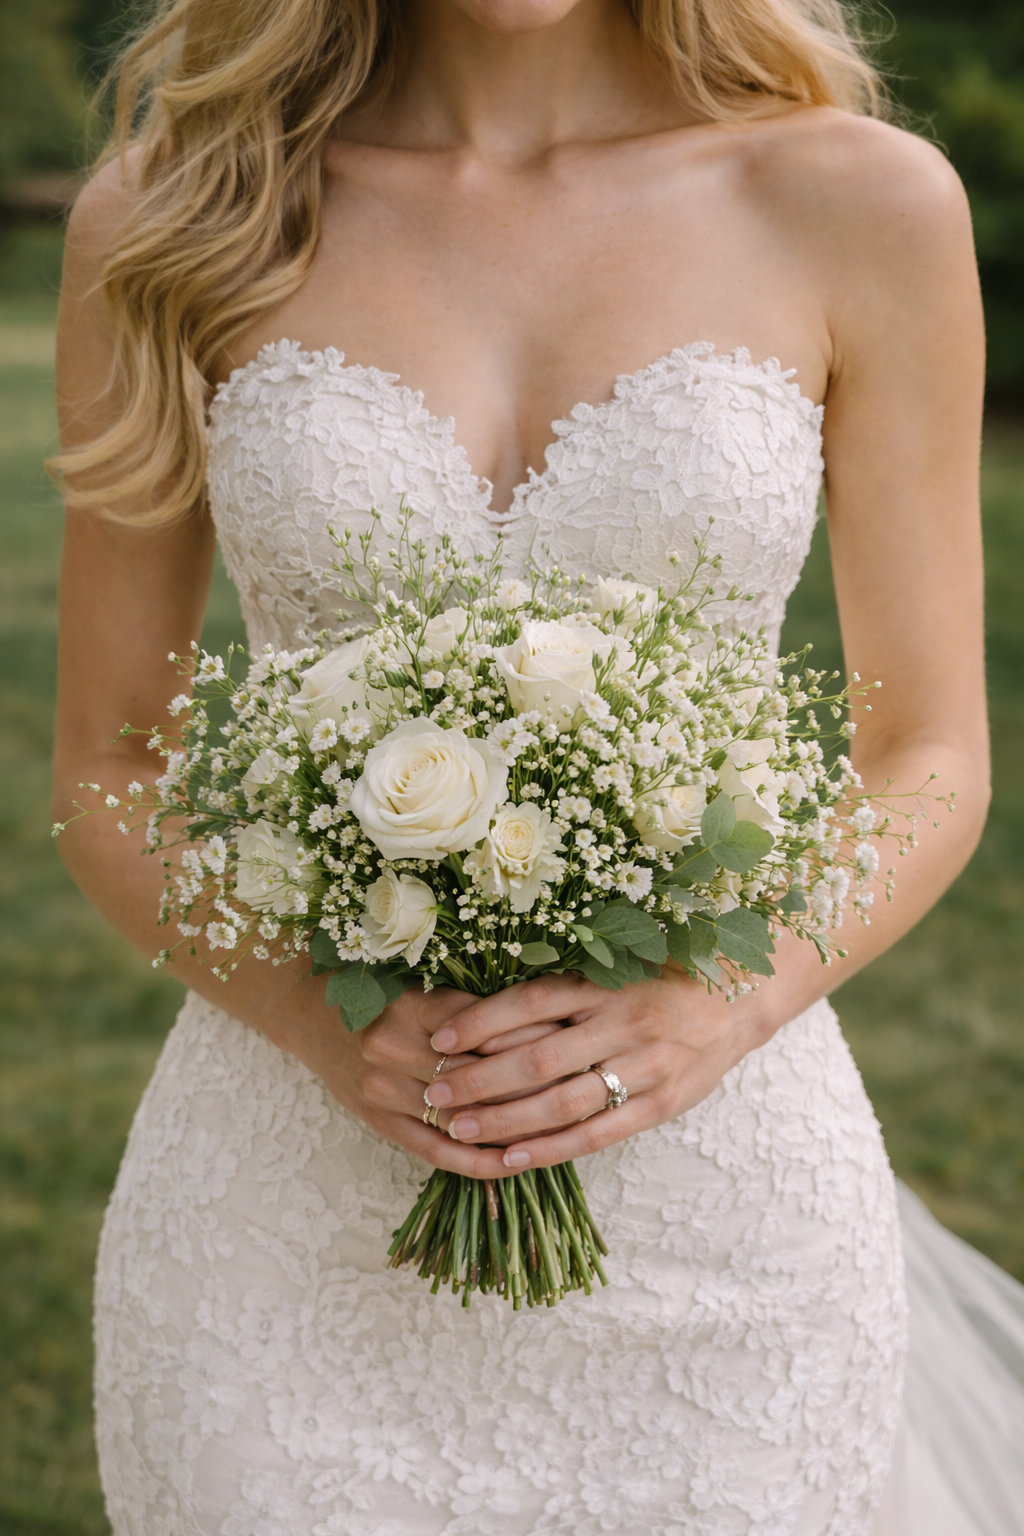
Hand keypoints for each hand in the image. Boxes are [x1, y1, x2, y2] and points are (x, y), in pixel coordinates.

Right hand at [306, 980, 565, 1175]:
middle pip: (480, 1077)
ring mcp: (384, 1092)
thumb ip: (475, 1003)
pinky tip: (515, 1164)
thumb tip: (548, 1015)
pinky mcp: (380, 1123)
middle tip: (584, 1090)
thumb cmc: (379, 990)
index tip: (578, 1044)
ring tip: (563, 1129)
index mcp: (414, 1007)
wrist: (308, 1013)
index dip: (536, 1040)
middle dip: (534, 1086)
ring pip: (462, 1117)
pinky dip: (478, 1162)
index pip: (489, 1030)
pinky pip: (436, 1151)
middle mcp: (395, 1050)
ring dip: (513, 1127)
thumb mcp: (424, 982)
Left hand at [419, 969, 770, 1172]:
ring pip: (566, 1100)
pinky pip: (600, 1132)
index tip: (440, 1038)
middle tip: (434, 1093)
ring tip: (459, 1131)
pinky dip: (553, 1148)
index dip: (484, 1020)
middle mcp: (626, 1022)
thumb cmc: (664, 977)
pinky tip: (511, 1159)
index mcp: (610, 982)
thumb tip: (489, 1007)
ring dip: (507, 1119)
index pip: (536, 1000)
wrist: (742, 996)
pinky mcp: (664, 1103)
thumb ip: (567, 989)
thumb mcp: (618, 966)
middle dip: (482, 1079)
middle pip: (541, 1056)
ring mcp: (648, 1066)